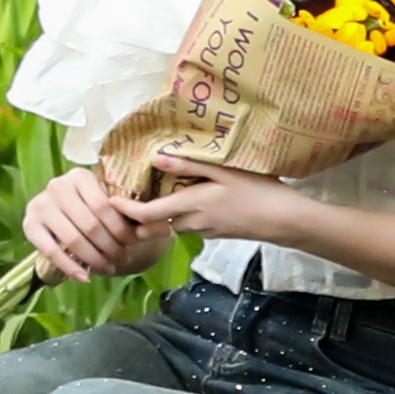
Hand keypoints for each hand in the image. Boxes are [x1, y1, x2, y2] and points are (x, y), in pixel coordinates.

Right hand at [22, 166, 161, 285]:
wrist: (65, 211)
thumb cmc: (95, 206)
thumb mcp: (113, 201)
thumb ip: (135, 212)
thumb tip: (164, 227)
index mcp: (80, 175)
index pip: (105, 207)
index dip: (121, 229)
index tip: (134, 243)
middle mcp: (57, 186)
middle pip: (90, 225)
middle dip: (110, 246)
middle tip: (123, 259)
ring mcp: (40, 205)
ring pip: (73, 239)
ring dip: (94, 258)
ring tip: (110, 268)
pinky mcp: (29, 225)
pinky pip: (51, 251)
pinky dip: (70, 267)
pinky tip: (85, 277)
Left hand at [135, 160, 326, 252]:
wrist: (284, 220)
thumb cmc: (258, 191)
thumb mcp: (225, 172)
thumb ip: (190, 167)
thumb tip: (157, 159)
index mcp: (190, 205)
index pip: (145, 215)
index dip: (124, 209)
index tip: (110, 199)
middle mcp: (191, 223)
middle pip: (153, 226)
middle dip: (136, 218)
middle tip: (129, 199)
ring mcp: (203, 231)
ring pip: (171, 226)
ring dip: (159, 217)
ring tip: (156, 196)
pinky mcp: (214, 234)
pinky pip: (188, 226)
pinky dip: (179, 217)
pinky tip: (189, 201)